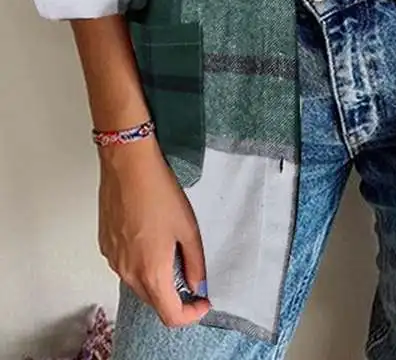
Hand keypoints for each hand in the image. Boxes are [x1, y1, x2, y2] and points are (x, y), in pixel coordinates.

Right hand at [98, 136, 210, 326]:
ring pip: (139, 284)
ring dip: (157, 278)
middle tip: (191, 274)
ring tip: (171, 249)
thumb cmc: (158, 192)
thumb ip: (195, 262)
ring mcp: (114, 260)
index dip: (191, 314)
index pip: (170, 315)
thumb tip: (198, 283)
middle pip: (154, 301)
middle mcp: (128, 272)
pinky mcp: (106, 246)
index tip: (203, 301)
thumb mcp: (188, 228)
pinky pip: (126, 266)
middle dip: (175, 295)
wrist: (128, 166)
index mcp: (152, 272)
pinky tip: (151, 237)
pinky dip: (141, 263)